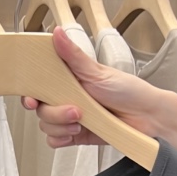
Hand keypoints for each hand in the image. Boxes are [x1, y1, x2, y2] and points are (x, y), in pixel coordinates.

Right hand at [22, 26, 164, 147]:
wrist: (146, 118)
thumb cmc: (128, 91)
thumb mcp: (97, 71)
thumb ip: (73, 56)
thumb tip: (57, 33)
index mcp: (69, 80)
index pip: (39, 87)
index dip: (30, 95)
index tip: (32, 100)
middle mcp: (67, 98)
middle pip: (41, 110)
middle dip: (55, 114)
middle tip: (77, 111)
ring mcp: (71, 118)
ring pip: (47, 127)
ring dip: (61, 127)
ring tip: (82, 122)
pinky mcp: (76, 135)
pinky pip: (55, 141)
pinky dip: (61, 139)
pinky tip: (75, 133)